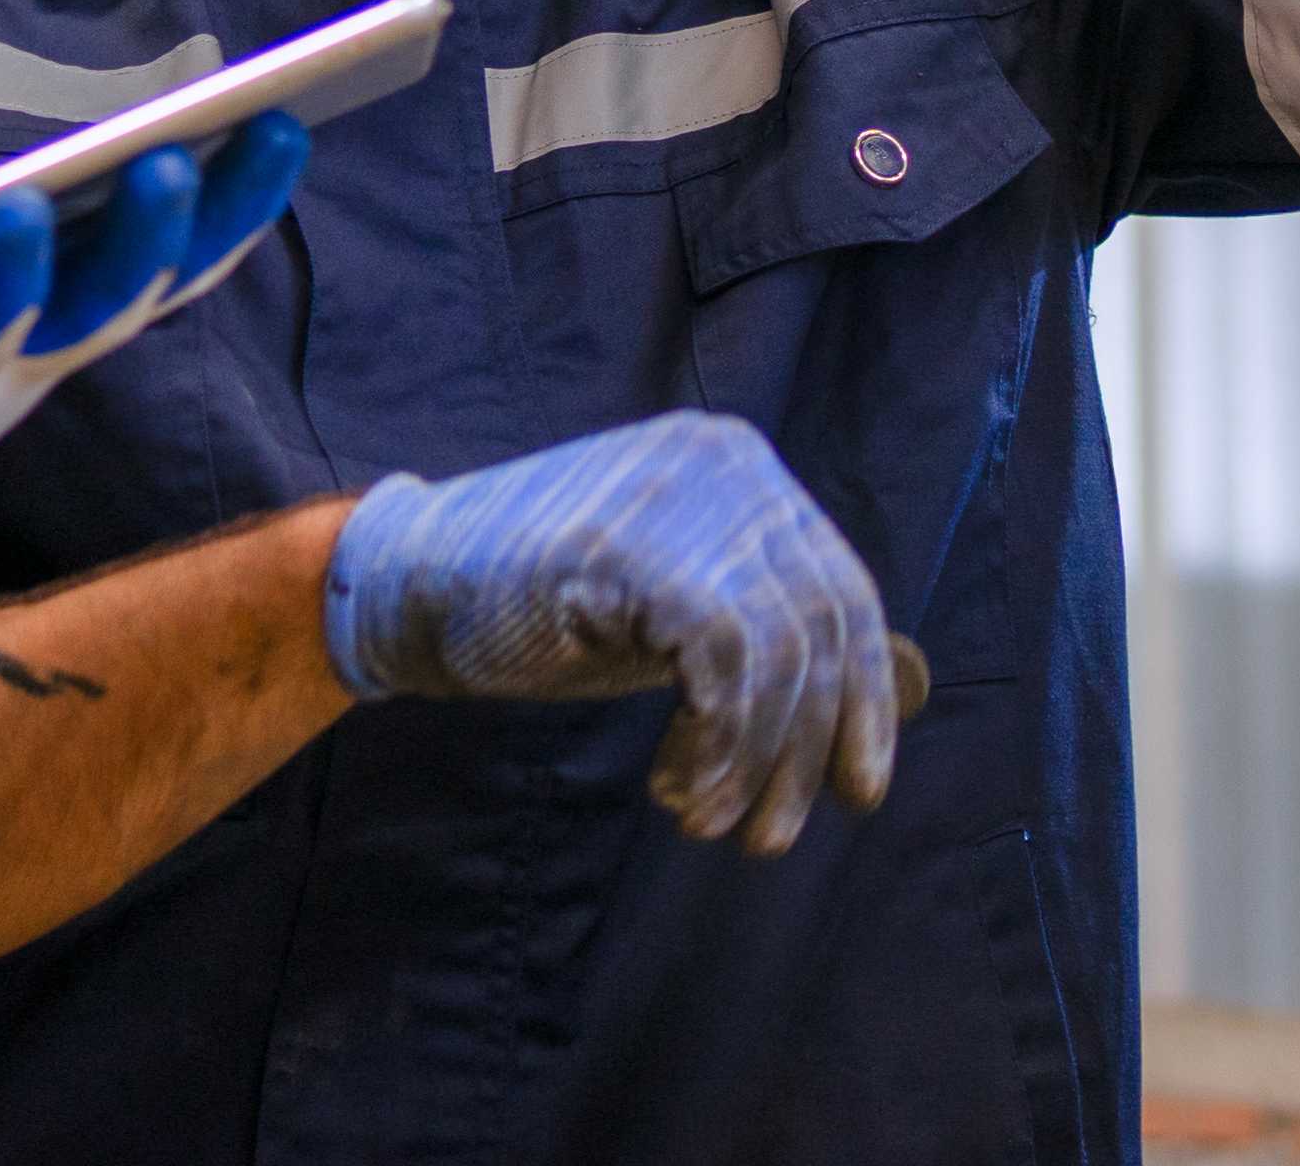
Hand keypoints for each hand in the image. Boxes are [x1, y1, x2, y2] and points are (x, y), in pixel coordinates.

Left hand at [0, 113, 309, 606]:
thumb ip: (50, 217)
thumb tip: (151, 111)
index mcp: (55, 328)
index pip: (163, 270)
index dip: (229, 211)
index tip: (283, 127)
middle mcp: (5, 367)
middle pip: (90, 311)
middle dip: (137, 241)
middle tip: (169, 163)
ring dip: (6, 281)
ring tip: (19, 206)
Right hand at [319, 411, 899, 853]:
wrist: (413, 583)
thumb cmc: (548, 604)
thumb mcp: (677, 605)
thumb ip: (761, 627)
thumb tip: (885, 701)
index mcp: (745, 466)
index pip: (845, 590)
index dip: (865, 700)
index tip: (859, 790)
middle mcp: (728, 463)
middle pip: (821, 625)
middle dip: (809, 748)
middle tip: (770, 836)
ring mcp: (679, 495)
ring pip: (778, 651)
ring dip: (758, 762)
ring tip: (713, 822)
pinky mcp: (631, 544)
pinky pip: (723, 661)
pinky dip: (720, 745)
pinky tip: (685, 788)